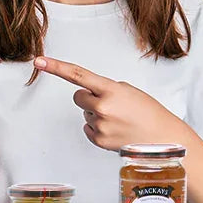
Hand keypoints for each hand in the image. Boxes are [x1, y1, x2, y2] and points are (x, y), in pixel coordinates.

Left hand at [33, 55, 183, 151]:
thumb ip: (106, 89)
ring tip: (119, 119)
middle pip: (78, 97)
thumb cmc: (148, 112)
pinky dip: (98, 128)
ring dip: (97, 114)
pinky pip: (88, 128)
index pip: (77, 75)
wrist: (162, 138)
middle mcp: (102, 107)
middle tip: (110, 104)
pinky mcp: (99, 141)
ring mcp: (100, 125)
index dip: (56, 67)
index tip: (39, 61)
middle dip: (88, 98)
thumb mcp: (128, 91)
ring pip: (85, 113)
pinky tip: (115, 129)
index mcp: (110, 89)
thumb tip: (88, 95)